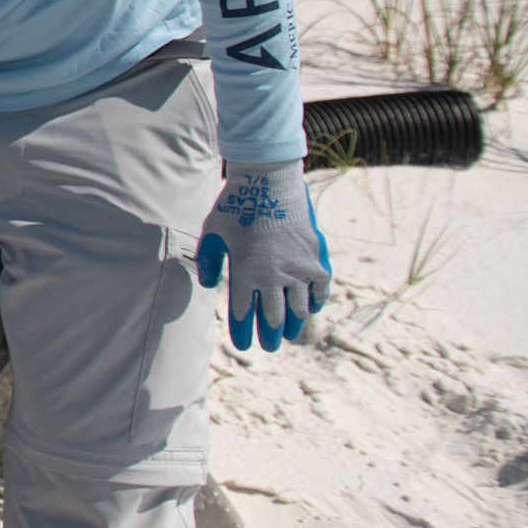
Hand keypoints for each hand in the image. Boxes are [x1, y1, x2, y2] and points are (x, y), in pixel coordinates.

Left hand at [198, 160, 331, 350]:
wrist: (270, 182)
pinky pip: (320, 289)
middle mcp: (274, 275)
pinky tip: (310, 309)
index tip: (243, 345)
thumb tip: (208, 286)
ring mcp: (299, 268)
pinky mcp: (317, 258)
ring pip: (298, 308)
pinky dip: (316, 302)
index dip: (242, 333)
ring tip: (288, 335)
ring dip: (293, 324)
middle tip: (267, 346)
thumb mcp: (212, 232)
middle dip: (268, 335)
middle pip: (272, 317)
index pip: (242, 313)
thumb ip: (208, 261)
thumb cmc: (236, 206)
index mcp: (245, 272)